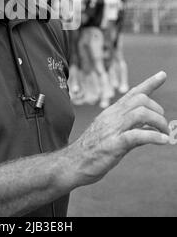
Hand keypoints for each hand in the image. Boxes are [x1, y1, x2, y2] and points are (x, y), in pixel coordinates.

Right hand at [68, 72, 168, 186]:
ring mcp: (113, 129)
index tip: (162, 74)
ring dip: (159, 123)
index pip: (132, 93)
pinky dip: (154, 137)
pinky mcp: (114, 144)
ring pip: (141, 114)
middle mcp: (113, 116)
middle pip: (141, 100)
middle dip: (158, 110)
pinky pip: (137, 136)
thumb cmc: (92, 150)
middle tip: (164, 126)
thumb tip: (151, 127)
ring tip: (165, 134)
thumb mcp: (111, 133)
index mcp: (112, 112)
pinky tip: (162, 141)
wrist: (73, 163)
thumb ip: (130, 128)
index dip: (149, 83)